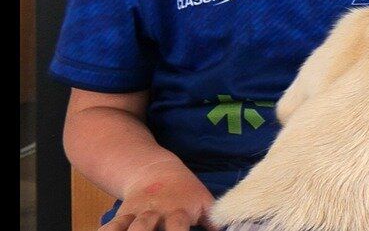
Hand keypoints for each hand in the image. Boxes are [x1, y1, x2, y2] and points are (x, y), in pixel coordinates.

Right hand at [100, 159, 214, 230]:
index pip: (177, 228)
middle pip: (145, 229)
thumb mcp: (203, 202)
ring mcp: (137, 215)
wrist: (156, 171)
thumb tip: (230, 230)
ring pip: (127, 228)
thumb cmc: (186, 193)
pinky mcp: (121, 216)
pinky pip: (111, 227)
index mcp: (178, 212)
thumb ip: (213, 220)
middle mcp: (155, 214)